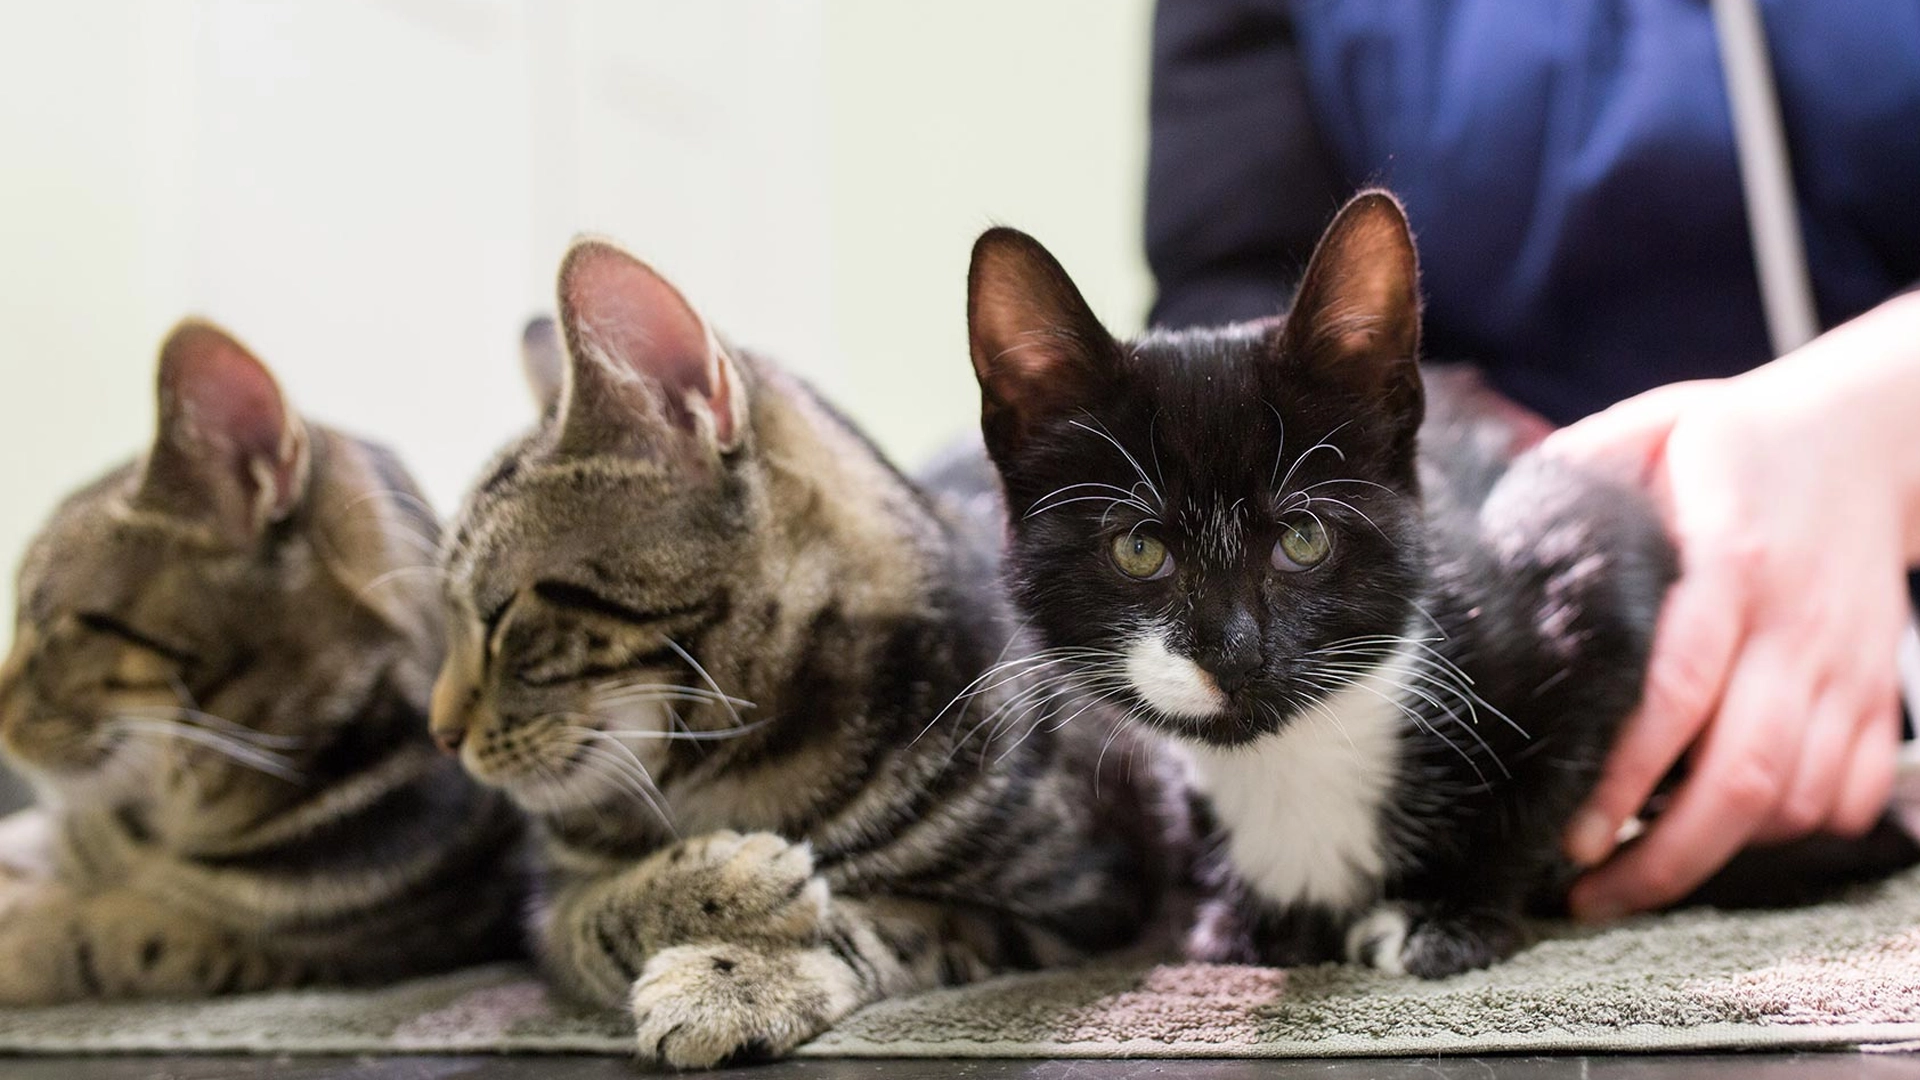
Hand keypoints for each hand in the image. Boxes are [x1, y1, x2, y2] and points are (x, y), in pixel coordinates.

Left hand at [1543, 294, 1919, 919]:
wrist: (1870, 430)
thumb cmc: (1728, 439)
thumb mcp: (1645, 432)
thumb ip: (1568, 483)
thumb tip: (1485, 550)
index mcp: (1732, 559)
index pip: (1679, 690)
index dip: (1626, 776)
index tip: (1571, 834)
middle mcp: (1799, 624)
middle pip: (1745, 775)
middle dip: (1666, 857)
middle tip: (1591, 893)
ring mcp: (1850, 665)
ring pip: (1800, 799)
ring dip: (1721, 855)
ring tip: (1640, 874)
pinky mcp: (1881, 690)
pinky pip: (1852, 794)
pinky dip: (1793, 832)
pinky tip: (1729, 835)